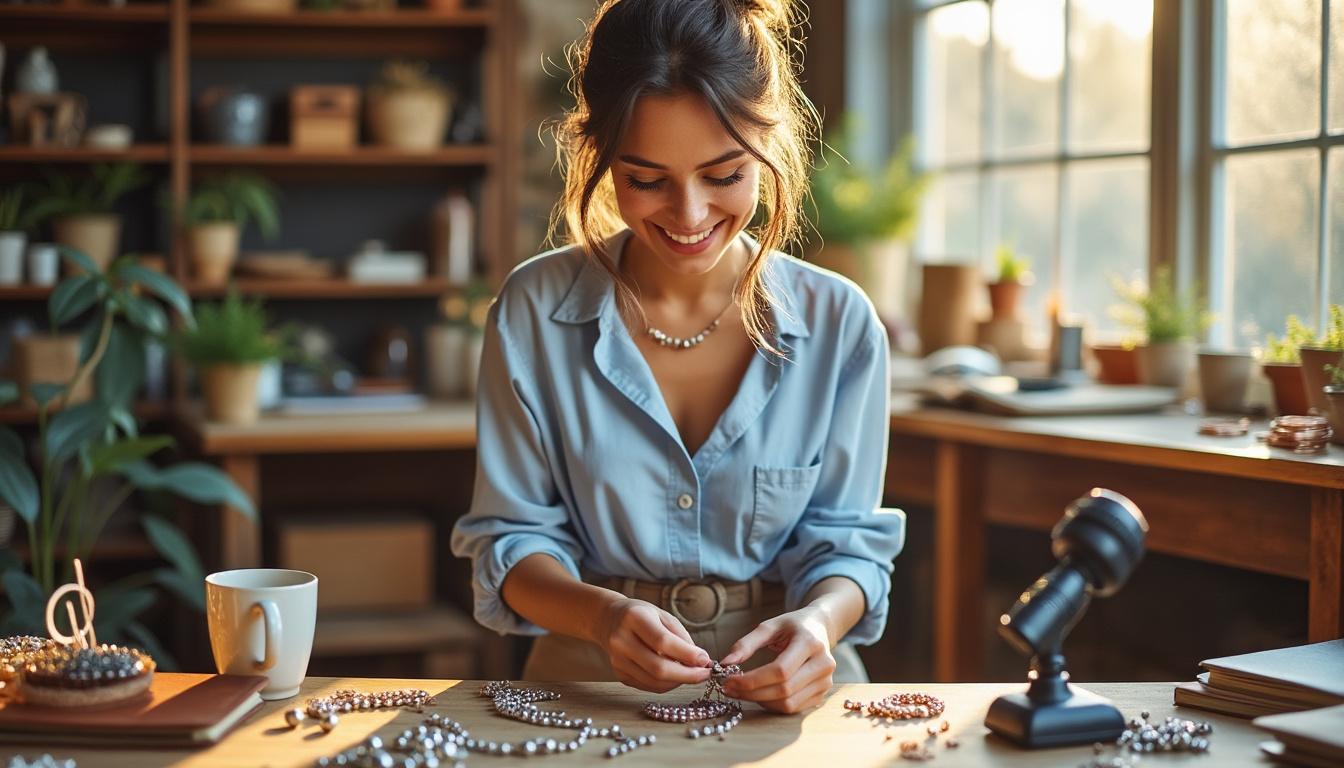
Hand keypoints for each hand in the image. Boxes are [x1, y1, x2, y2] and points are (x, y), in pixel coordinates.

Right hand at [597, 597, 711, 692]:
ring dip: (678, 681)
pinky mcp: (619, 674)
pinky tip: (676, 675)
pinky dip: (666, 684)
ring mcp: (617, 660)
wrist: (608, 619)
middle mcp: (621, 640)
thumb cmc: (641, 615)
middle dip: (687, 675)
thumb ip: (681, 637)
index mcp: (634, 618)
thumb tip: (700, 661)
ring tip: (692, 674)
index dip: (687, 654)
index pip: (663, 642)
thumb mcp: (663, 615)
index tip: (705, 660)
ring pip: (654, 681)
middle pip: (658, 667)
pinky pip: (648, 685)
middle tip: (705, 674)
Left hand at [719, 607, 835, 713]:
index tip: (729, 680)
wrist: (820, 627)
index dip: (753, 680)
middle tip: (728, 689)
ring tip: (741, 692)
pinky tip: (758, 695)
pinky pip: (794, 708)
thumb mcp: (770, 626)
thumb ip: (746, 643)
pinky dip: (772, 705)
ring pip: (788, 704)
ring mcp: (826, 681)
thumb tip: (726, 663)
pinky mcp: (822, 693)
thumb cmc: (792, 626)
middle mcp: (823, 664)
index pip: (780, 670)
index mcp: (810, 643)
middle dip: (752, 693)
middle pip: (784, 690)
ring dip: (760, 701)